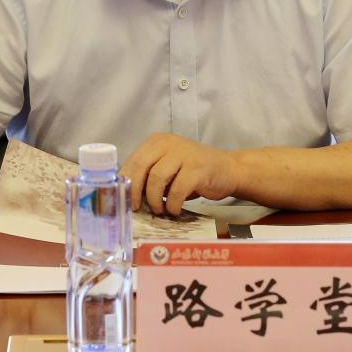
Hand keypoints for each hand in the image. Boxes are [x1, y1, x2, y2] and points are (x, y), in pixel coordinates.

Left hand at [120, 134, 240, 215]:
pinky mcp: (197, 168)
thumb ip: (150, 174)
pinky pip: (177, 189)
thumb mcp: (169, 166)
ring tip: (160, 210)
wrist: (228, 169)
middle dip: (136, 191)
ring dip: (154, 199)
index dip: (126, 181)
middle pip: (142, 166)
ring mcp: (184, 154)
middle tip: (137, 208)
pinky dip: (172, 204)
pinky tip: (174, 210)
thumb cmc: (194, 172)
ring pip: (157, 178)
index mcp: (158, 141)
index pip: (133, 160)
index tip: (123, 199)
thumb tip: (128, 196)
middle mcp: (169, 143)